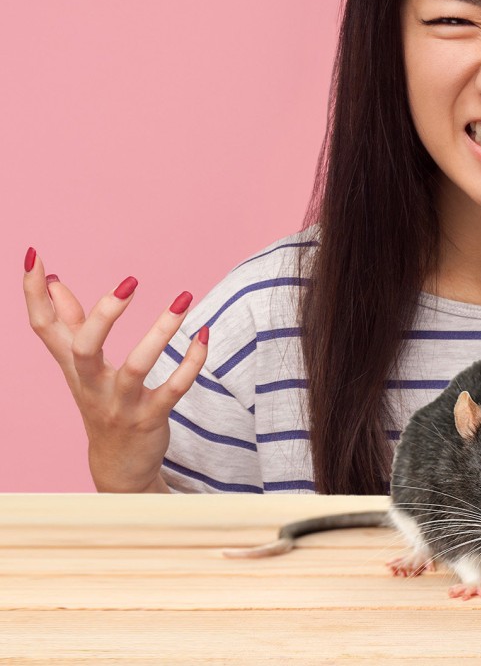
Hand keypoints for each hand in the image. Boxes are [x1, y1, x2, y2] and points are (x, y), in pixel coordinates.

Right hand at [22, 247, 209, 491]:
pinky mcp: (151, 419)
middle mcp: (91, 384)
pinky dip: (191, 362)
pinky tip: (203, 336)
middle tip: (130, 282)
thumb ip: (68, 324)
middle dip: (105, 314)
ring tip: (183, 299)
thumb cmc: (101, 405)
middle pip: (83, 347)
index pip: (43, 327)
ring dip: (161, 333)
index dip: (32, 294)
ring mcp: (120, 404)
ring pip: (135, 367)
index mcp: (71, 367)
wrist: (118, 468)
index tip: (32, 255)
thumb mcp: (80, 367)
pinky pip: (173, 390)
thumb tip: (53, 280)